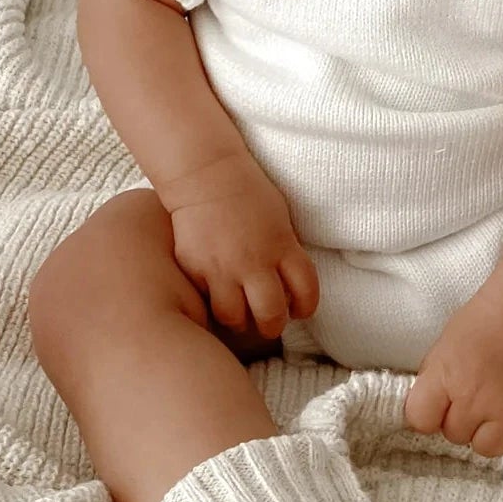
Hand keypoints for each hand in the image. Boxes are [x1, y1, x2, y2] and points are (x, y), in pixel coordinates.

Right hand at [162, 152, 318, 353]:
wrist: (206, 175)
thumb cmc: (248, 193)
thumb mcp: (280, 220)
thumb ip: (285, 252)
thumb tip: (288, 285)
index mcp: (283, 246)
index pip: (307, 292)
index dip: (306, 308)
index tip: (299, 310)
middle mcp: (255, 262)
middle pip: (272, 315)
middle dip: (272, 325)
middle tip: (267, 322)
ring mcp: (223, 268)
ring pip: (235, 318)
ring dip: (239, 321)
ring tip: (239, 314)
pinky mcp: (196, 269)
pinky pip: (206, 300)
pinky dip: (213, 303)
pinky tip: (216, 296)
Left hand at [404, 288, 502, 463]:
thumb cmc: (485, 322)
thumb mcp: (444, 345)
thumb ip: (434, 383)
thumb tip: (430, 413)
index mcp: (445, 377)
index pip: (420, 421)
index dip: (429, 415)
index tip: (440, 406)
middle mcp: (474, 399)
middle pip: (455, 436)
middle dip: (463, 421)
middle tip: (479, 397)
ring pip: (488, 449)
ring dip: (492, 434)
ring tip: (501, 408)